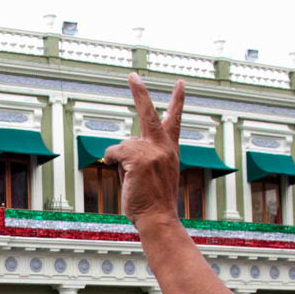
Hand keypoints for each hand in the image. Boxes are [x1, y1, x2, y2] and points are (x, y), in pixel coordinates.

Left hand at [102, 74, 184, 223]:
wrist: (159, 218)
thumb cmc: (154, 203)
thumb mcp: (153, 174)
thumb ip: (142, 156)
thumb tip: (123, 150)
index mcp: (171, 150)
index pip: (175, 121)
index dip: (177, 101)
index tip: (180, 84)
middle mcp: (165, 147)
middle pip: (150, 114)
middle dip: (140, 92)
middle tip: (132, 75)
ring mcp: (153, 151)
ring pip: (125, 144)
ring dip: (121, 161)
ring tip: (133, 180)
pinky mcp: (139, 158)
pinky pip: (116, 152)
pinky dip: (113, 161)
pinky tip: (123, 174)